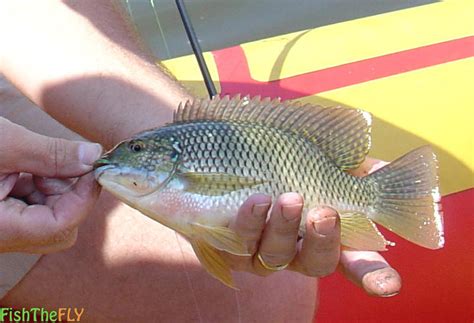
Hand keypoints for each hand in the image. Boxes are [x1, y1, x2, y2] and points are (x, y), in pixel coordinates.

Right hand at [0, 117, 101, 252]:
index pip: (59, 225)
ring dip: (51, 189)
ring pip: (50, 219)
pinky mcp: (0, 218)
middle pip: (59, 229)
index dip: (84, 197)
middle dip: (67, 193)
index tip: (93, 168)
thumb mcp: (1, 143)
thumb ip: (49, 153)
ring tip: (26, 164)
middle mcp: (0, 236)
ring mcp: (0, 229)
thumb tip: (93, 156)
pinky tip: (20, 169)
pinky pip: (33, 210)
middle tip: (55, 163)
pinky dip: (37, 188)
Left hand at [223, 157, 400, 296]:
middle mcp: (297, 248)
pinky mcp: (230, 245)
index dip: (374, 275)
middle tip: (325, 213)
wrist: (229, 155)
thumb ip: (357, 165)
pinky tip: (257, 201)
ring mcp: (262, 249)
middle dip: (323, 241)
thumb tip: (384, 171)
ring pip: (276, 254)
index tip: (389, 284)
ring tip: (288, 198)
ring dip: (285, 228)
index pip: (357, 261)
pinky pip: (239, 243)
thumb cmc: (286, 158)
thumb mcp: (327, 155)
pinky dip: (250, 223)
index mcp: (326, 232)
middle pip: (317, 262)